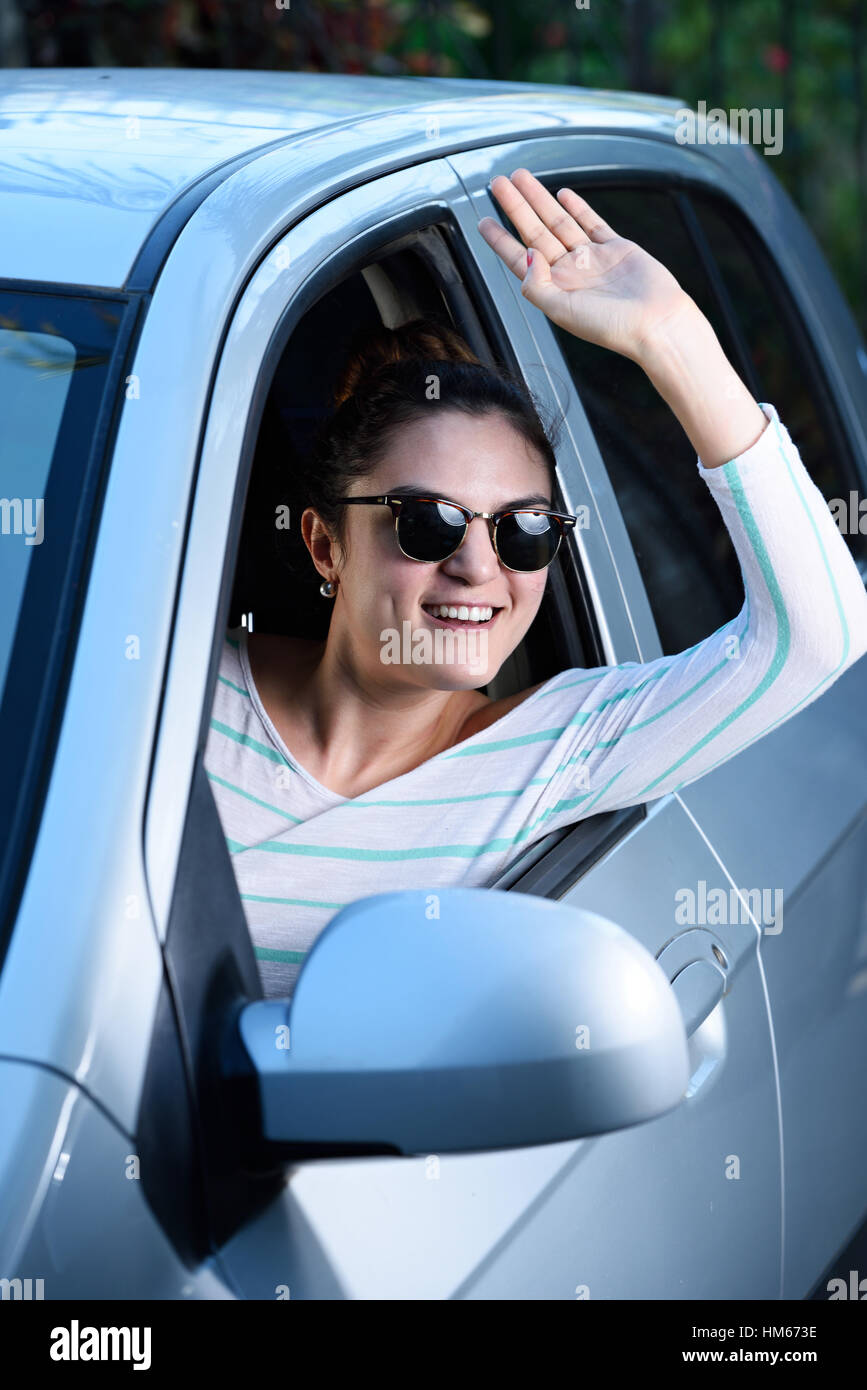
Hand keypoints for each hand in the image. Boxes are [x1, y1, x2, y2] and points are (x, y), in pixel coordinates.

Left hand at [477, 169, 695, 363]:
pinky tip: (561, 193)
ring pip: (559, 221)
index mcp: (555, 289)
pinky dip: (577, 207)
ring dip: (540, 199)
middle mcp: (570, 272)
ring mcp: (593, 258)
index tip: (483, 221)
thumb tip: (527, 254)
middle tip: (498, 183)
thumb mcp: (562, 311)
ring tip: (521, 178)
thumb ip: (538, 285)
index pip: (519, 259)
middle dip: (515, 207)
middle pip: (535, 231)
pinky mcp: (616, 248)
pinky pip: (591, 223)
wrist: (656, 323)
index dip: (499, 239)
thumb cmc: (612, 326)